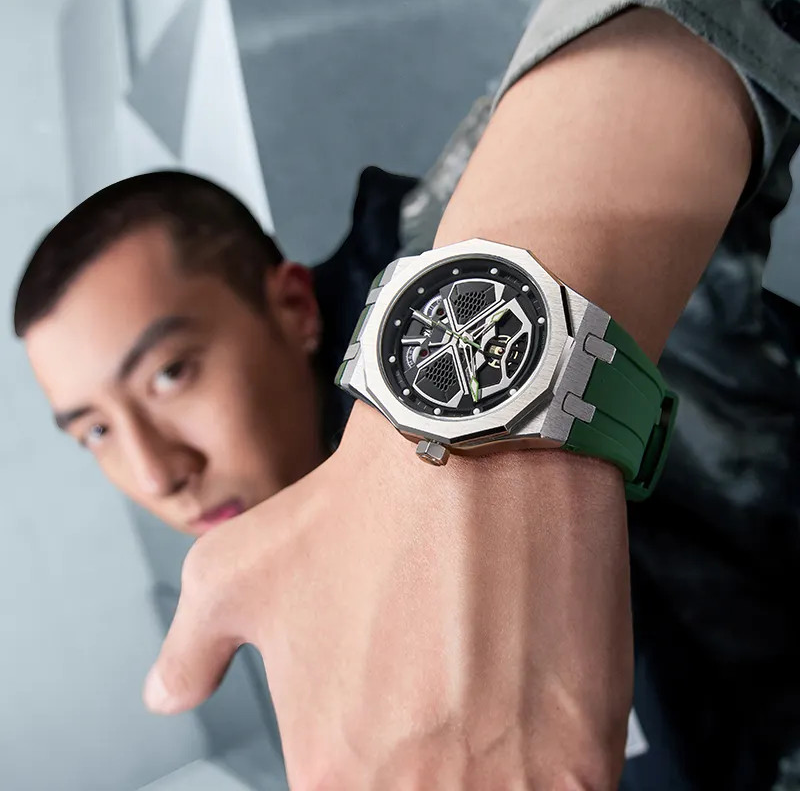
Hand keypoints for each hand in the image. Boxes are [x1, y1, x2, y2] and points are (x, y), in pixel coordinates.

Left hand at [144, 402, 632, 789]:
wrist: (480, 449)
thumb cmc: (364, 507)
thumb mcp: (233, 569)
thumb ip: (191, 649)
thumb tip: (168, 693)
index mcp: (330, 770)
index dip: (365, 766)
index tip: (389, 727)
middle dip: (433, 767)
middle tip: (444, 698)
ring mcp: (506, 786)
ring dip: (493, 768)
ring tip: (492, 693)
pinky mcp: (581, 764)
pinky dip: (550, 765)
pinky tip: (539, 701)